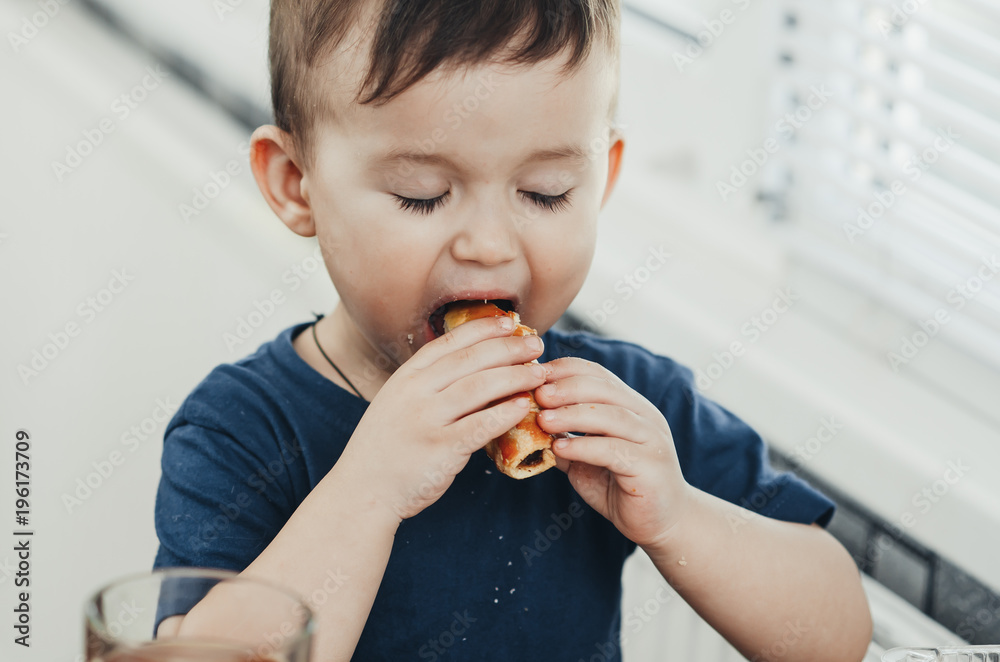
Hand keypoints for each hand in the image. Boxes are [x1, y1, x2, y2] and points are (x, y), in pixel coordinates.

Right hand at [338, 315, 547, 521]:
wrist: (363, 491)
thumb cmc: (387, 448)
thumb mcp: (398, 404)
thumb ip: (430, 386)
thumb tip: (478, 367)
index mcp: (406, 377)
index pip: (450, 342)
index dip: (484, 329)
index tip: (510, 322)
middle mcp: (415, 392)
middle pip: (471, 360)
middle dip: (508, 348)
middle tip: (536, 345)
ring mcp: (426, 420)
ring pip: (480, 387)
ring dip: (515, 377)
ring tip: (538, 374)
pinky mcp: (440, 449)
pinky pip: (480, 425)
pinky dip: (504, 413)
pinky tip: (523, 407)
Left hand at [534, 357, 692, 548]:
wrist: (663, 523)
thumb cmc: (622, 487)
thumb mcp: (588, 459)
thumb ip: (567, 440)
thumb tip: (529, 426)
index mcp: (631, 407)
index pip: (598, 375)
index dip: (566, 370)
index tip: (535, 375)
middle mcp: (645, 417)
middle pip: (604, 390)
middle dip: (567, 388)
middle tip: (538, 395)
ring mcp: (652, 440)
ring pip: (611, 416)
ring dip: (572, 415)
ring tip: (543, 420)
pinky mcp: (652, 467)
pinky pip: (614, 451)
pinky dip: (584, 447)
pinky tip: (559, 449)